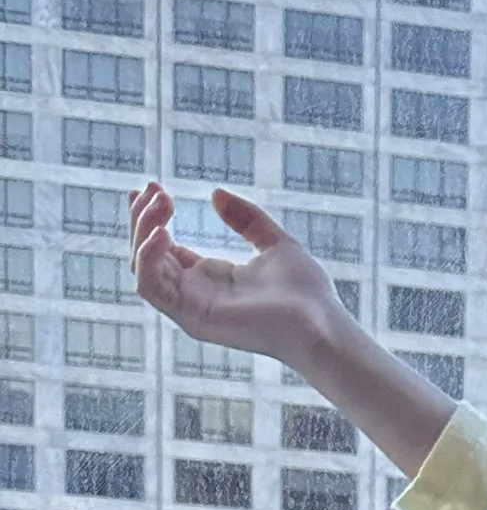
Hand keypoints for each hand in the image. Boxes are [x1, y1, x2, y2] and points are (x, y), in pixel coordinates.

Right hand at [130, 180, 458, 477]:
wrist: (321, 323)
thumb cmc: (306, 293)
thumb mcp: (275, 243)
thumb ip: (246, 219)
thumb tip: (216, 193)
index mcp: (209, 277)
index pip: (162, 247)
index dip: (150, 216)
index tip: (153, 186)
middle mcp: (194, 293)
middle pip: (146, 254)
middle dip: (142, 218)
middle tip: (154, 189)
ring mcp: (191, 307)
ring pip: (142, 268)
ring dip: (142, 232)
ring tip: (161, 205)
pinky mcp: (192, 318)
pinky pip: (152, 288)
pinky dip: (148, 258)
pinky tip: (162, 233)